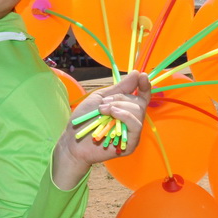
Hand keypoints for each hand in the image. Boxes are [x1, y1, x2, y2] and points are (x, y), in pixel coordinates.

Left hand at [52, 71, 150, 189]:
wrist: (73, 140)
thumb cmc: (85, 120)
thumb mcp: (100, 98)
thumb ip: (120, 88)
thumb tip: (137, 73)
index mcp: (126, 109)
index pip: (142, 97)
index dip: (145, 86)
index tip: (142, 76)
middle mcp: (132, 120)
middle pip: (139, 103)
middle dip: (121, 98)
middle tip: (103, 104)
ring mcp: (132, 133)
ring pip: (138, 112)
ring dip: (119, 106)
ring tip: (102, 111)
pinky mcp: (131, 144)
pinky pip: (136, 125)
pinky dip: (125, 115)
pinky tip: (112, 114)